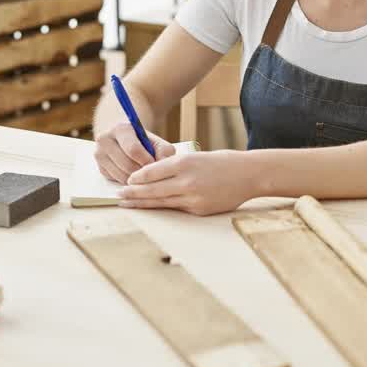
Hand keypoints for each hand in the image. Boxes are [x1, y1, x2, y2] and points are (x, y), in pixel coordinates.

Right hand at [93, 123, 175, 183]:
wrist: (123, 138)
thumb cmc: (143, 141)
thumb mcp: (155, 141)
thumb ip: (163, 151)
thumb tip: (162, 167)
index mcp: (120, 129)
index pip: (133, 150)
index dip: (147, 161)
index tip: (155, 165)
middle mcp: (105, 140)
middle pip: (127, 165)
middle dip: (142, 173)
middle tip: (152, 173)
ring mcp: (99, 155)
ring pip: (121, 176)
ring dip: (136, 180)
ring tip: (144, 174)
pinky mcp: (100, 168)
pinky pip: (116, 181)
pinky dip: (127, 182)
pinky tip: (133, 175)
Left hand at [119, 149, 256, 215]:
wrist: (248, 175)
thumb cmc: (222, 162)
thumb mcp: (196, 156)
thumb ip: (175, 165)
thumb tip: (151, 175)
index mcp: (185, 162)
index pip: (152, 172)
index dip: (137, 178)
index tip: (126, 181)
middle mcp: (187, 181)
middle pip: (152, 190)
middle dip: (133, 194)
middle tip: (118, 195)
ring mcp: (193, 198)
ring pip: (161, 203)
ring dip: (142, 204)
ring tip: (128, 204)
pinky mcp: (199, 210)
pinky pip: (177, 209)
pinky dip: (163, 208)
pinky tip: (152, 209)